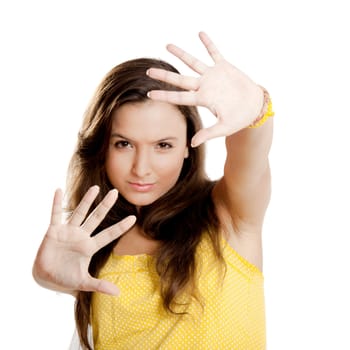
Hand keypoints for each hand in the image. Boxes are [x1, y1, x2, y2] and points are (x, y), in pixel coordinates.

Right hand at [32, 186, 135, 295]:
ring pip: (79, 213)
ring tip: (95, 187)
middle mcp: (81, 236)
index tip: (134, 218)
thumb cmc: (66, 277)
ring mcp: (68, 232)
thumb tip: (118, 293)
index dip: (120, 227)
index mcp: (90, 246)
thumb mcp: (83, 282)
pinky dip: (56, 203)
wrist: (45, 276)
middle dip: (105, 206)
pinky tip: (59, 190)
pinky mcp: (54, 231)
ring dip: (86, 200)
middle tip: (116, 192)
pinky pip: (56, 215)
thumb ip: (100, 286)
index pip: (109, 235)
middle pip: (96, 218)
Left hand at [147, 31, 263, 146]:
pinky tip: (200, 34)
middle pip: (180, 79)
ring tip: (166, 45)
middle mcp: (204, 86)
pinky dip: (208, 44)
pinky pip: (214, 53)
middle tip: (149, 70)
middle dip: (164, 75)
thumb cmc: (238, 119)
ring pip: (193, 62)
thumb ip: (208, 134)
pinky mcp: (224, 67)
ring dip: (181, 54)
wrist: (254, 107)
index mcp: (202, 99)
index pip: (179, 97)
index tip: (149, 94)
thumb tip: (193, 144)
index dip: (164, 95)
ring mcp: (213, 76)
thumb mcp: (224, 128)